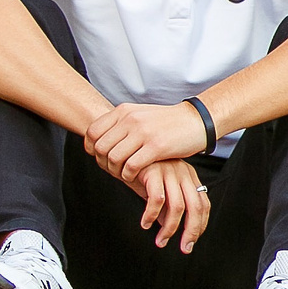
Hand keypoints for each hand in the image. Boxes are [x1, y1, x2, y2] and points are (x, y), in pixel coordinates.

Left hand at [85, 101, 208, 179]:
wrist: (196, 120)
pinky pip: (131, 166)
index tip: (99, 157)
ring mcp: (143, 133)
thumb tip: (102, 137)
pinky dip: (128, 176)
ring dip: (115, 171)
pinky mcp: (156, 147)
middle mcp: (131, 120)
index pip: (92, 131)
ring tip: (123, 174)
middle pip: (100, 147)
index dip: (90, 148)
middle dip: (102, 163)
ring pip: (113, 158)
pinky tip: (134, 177)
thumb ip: (122, 123)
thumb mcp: (141, 115)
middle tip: (112, 169)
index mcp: (124, 111)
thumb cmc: (169, 122)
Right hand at [137, 158, 209, 251]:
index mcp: (189, 177)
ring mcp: (170, 172)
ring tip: (160, 241)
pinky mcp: (154, 171)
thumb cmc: (142, 170)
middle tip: (184, 248)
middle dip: (191, 232)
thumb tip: (167, 226)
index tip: (191, 240)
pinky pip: (157, 199)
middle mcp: (183, 174)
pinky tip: (145, 224)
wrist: (124, 148)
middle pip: (196, 208)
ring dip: (169, 229)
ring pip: (177, 207)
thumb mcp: (158, 188)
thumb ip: (165, 205)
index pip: (203, 204)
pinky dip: (151, 215)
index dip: (200, 225)